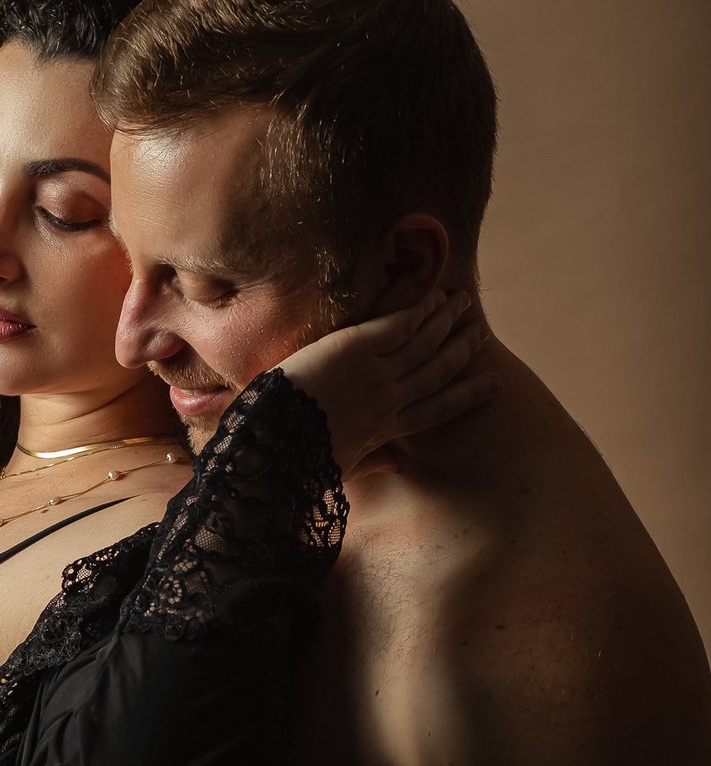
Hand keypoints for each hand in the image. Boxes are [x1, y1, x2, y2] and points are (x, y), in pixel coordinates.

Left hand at [280, 289, 499, 473]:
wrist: (272, 443)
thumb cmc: (297, 459)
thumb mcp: (340, 469)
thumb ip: (371, 463)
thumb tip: (397, 466)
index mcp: (384, 431)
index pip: (435, 410)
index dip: (466, 396)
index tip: (493, 384)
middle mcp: (387, 400)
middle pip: (437, 371)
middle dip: (462, 350)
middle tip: (482, 332)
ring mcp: (375, 374)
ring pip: (423, 343)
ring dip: (446, 320)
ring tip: (464, 302)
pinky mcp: (355, 348)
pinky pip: (398, 325)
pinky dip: (418, 310)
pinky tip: (434, 296)